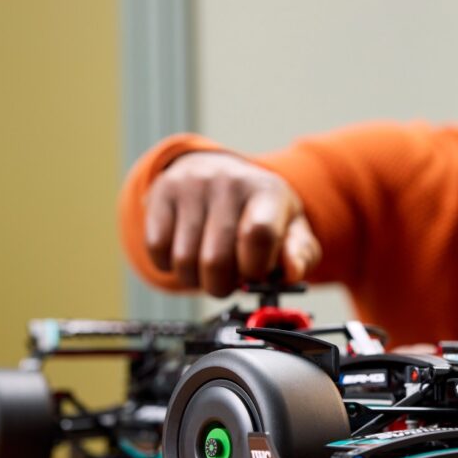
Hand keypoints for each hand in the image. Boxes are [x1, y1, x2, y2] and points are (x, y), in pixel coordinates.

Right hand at [144, 152, 320, 295]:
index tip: (255, 275)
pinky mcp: (162, 192)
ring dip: (196, 280)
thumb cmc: (258, 211)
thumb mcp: (291, 228)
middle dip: (224, 285)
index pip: (259, 234)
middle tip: (230, 281)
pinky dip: (170, 266)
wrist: (219, 171)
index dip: (255, 268)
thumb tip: (292, 272)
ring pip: (185, 261)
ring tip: (209, 269)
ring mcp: (191, 185)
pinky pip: (158, 250)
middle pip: (218, 259)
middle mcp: (228, 181)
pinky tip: (187, 254)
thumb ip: (300, 254)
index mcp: (267, 191)